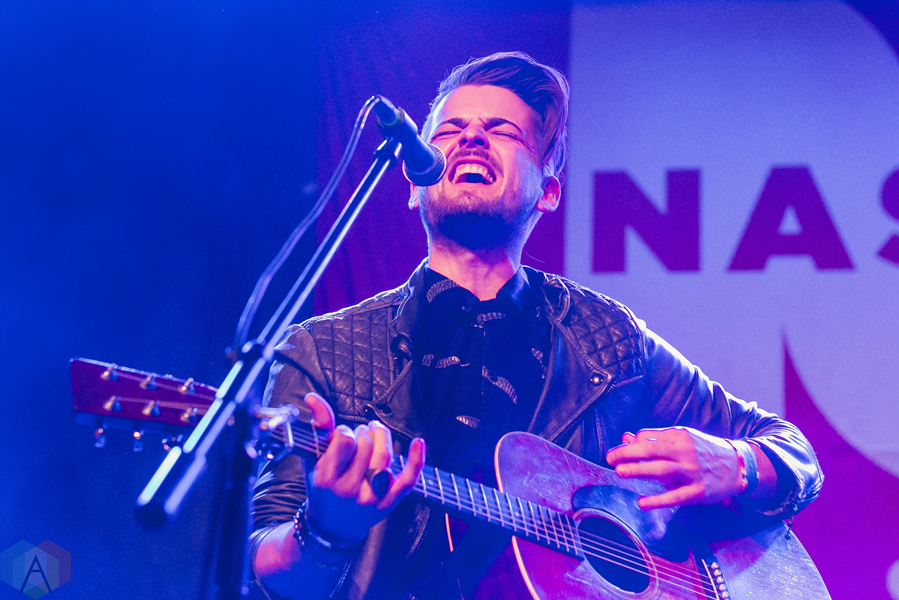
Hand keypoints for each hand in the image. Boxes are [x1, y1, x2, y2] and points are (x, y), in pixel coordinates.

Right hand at [301, 393, 425, 543]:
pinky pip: (407, 480)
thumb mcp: (313, 459)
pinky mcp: (389, 503)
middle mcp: (348, 490)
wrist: (332, 525)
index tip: (342, 436)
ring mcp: (370, 498)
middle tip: (359, 435)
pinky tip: (418, 442)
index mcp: (326, 478)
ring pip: (385, 458)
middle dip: (363, 433)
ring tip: (375, 431)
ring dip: (383, 436)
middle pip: (366, 445)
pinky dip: (416, 460)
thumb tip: (314, 397)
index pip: (344, 440)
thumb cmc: (321, 486)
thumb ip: (318, 427)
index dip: (345, 431)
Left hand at [605, 427, 741, 509]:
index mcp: (679, 436)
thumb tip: (626, 438)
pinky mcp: (698, 491)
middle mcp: (685, 452)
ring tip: (619, 472)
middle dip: (628, 454)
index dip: (631, 445)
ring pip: (661, 470)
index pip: (648, 438)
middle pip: (651, 450)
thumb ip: (654, 439)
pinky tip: (642, 503)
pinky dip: (658, 500)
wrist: (738, 465)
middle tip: (609, 458)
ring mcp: (692, 472)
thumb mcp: (681, 439)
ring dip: (639, 470)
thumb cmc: (703, 451)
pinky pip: (675, 496)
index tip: (617, 453)